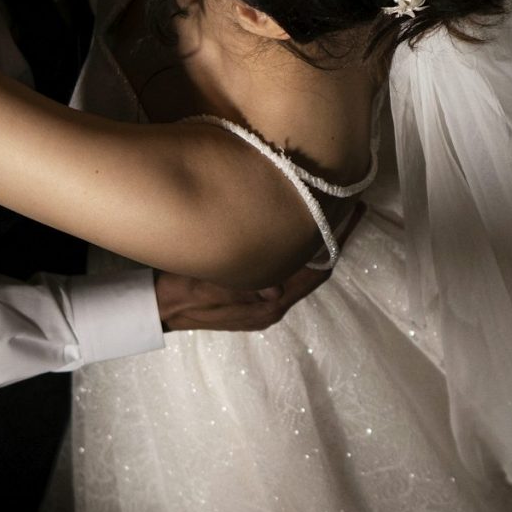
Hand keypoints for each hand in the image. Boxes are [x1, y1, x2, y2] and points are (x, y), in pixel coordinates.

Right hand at [151, 203, 363, 332]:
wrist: (156, 307)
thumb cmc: (181, 291)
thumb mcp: (210, 284)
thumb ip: (245, 283)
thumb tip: (276, 284)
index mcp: (270, 304)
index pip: (318, 269)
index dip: (338, 239)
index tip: (355, 210)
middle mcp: (273, 304)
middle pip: (314, 267)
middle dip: (331, 236)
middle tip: (347, 204)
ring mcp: (263, 300)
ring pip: (300, 267)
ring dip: (314, 241)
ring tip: (327, 210)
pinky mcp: (252, 293)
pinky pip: (285, 268)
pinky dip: (295, 248)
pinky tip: (294, 229)